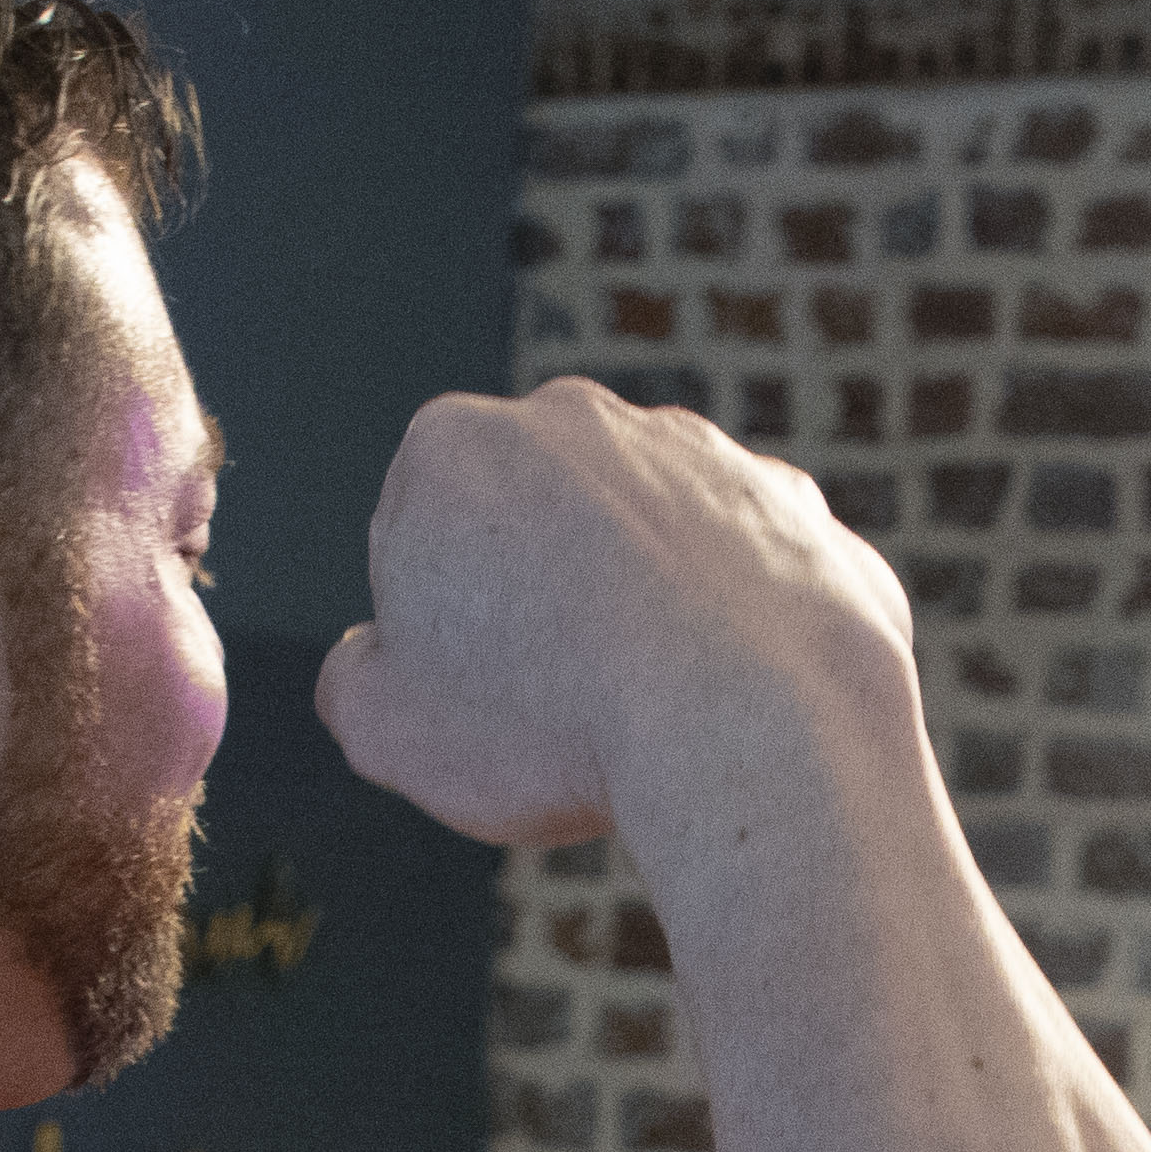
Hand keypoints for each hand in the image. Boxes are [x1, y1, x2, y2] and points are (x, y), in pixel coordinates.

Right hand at [315, 379, 918, 854]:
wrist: (752, 728)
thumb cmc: (549, 726)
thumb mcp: (388, 730)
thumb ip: (353, 681)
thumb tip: (368, 662)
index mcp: (455, 447)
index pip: (417, 542)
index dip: (436, 636)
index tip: (476, 695)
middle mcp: (582, 421)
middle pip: (535, 530)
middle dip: (539, 607)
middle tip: (559, 714)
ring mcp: (704, 456)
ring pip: (649, 551)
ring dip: (642, 619)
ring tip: (654, 719)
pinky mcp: (797, 513)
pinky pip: (749, 584)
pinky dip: (739, 639)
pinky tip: (736, 709)